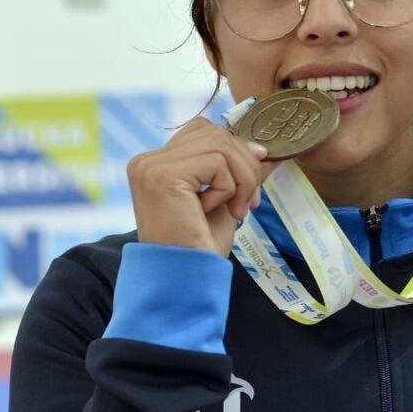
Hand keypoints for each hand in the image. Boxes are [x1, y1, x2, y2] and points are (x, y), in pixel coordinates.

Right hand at [126, 117, 278, 256]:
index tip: (250, 184)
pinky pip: (216, 162)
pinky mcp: (162, 176)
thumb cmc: (201, 248)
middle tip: (249, 202)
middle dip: (245, 165)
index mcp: (156, 164)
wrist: (185, 281)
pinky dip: (228, 188)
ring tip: (237, 210)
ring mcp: (151, 166)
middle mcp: (147, 161)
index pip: (204, 131)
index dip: (235, 150)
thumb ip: (240, 172)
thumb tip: (265, 152)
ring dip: (241, 179)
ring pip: (220, 144)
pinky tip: (213, 210)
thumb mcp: (226, 201)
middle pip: (214, 133)